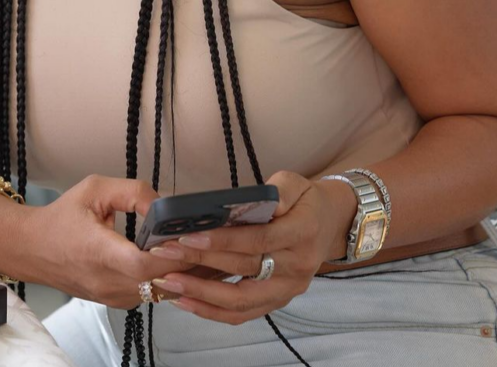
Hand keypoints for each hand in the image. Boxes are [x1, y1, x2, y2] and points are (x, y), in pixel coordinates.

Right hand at [10, 174, 193, 308]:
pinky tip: (176, 260)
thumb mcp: (95, 189)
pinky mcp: (115, 301)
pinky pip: (149, 294)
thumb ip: (133, 192)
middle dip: (186, 261)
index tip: (184, 236)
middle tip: (206, 239)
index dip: (168, 254)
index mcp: (97, 252)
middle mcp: (105, 282)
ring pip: (158, 291)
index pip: (142, 265)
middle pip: (158, 281)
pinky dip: (166, 278)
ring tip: (197, 248)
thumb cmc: (61, 218)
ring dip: (180, 272)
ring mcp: (111, 296)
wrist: (31, 248)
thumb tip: (164, 204)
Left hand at [145, 171, 354, 323]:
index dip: (222, 240)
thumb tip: (242, 203)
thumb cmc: (305, 199)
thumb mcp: (295, 182)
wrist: (331, 224)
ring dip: (201, 295)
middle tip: (165, 253)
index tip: (188, 236)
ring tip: (168, 283)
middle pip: (243, 269)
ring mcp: (287, 289)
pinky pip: (243, 314)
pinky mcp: (278, 302)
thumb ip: (274, 191)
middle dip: (200, 262)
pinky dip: (212, 312)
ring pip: (241, 301)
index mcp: (301, 233)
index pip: (257, 240)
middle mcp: (296, 267)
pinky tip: (185, 302)